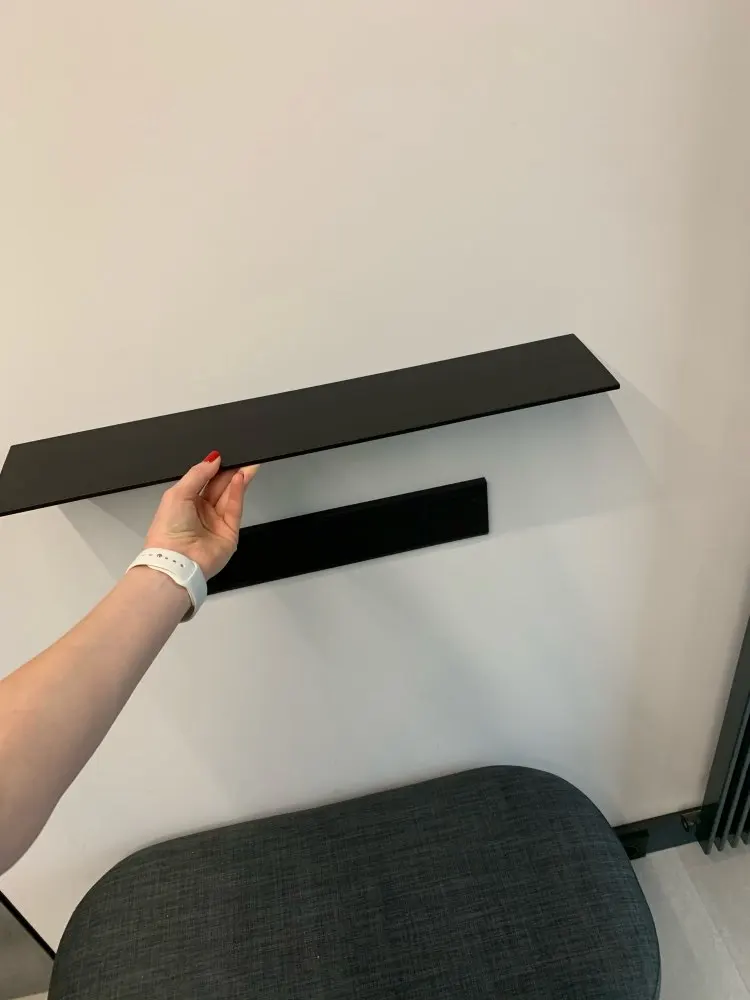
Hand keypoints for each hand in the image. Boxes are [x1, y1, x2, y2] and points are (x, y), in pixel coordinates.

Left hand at [145, 452, 258, 578]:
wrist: (176, 561)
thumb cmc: (168, 529)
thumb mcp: (177, 493)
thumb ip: (197, 474)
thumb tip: (213, 459)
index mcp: (185, 502)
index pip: (203, 481)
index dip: (213, 468)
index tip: (223, 455)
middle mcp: (201, 512)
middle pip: (219, 486)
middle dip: (229, 471)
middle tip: (240, 455)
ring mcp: (216, 522)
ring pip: (230, 495)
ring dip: (238, 478)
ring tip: (247, 462)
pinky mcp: (230, 532)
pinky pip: (235, 507)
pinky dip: (238, 492)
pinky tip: (241, 478)